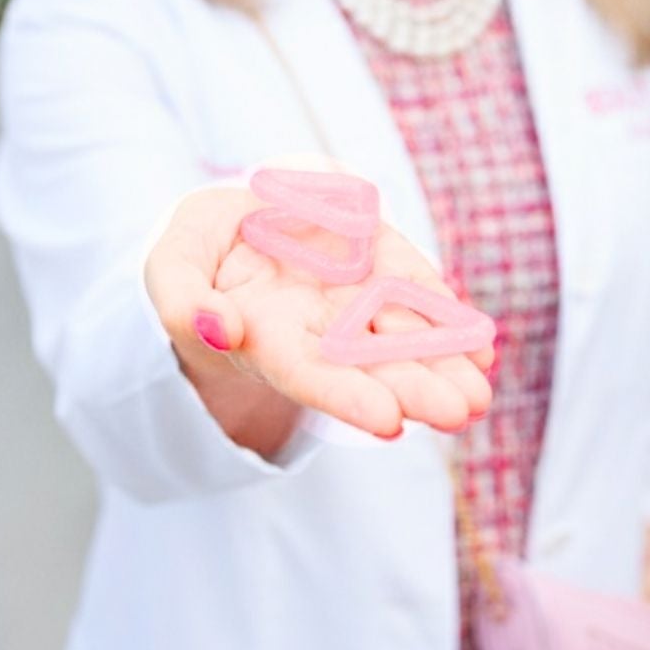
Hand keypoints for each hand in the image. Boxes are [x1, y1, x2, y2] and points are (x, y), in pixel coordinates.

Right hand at [145, 185, 494, 439]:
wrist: (229, 226)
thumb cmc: (194, 255)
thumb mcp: (169, 268)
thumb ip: (182, 302)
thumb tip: (220, 329)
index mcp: (266, 337)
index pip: (308, 374)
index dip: (345, 397)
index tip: (388, 422)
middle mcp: (318, 327)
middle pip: (370, 366)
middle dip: (416, 390)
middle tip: (462, 412)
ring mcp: (352, 297)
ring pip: (404, 336)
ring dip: (445, 365)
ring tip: (480, 392)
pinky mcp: (378, 262)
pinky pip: (418, 293)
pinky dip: (449, 319)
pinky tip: (481, 346)